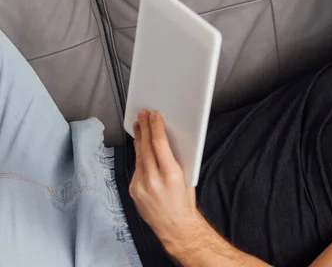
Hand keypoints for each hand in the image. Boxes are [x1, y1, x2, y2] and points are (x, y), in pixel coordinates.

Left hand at [130, 109, 200, 249]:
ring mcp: (141, 187)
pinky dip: (139, 157)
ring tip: (138, 126)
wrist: (175, 227)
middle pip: (146, 147)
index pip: (160, 145)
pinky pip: (136, 169)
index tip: (154, 116)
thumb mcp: (186, 177)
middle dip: (144, 128)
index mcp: (171, 175)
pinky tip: (140, 148)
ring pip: (138, 157)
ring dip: (138, 140)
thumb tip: (167, 141)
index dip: (156, 127)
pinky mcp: (134, 191)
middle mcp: (154, 181)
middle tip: (142, 114)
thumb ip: (175, 160)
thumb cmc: (184, 202)